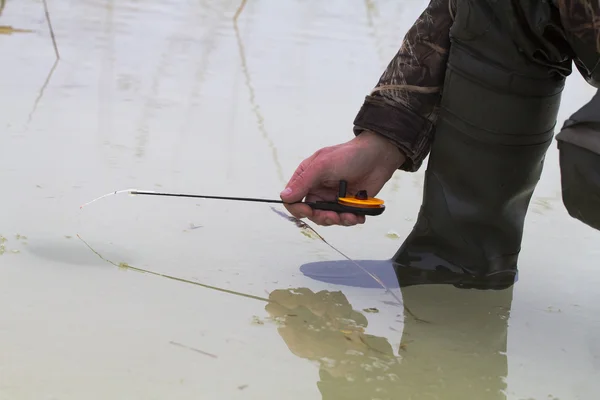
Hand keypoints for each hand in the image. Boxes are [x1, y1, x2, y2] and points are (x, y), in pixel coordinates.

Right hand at [280, 131, 404, 225]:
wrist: (379, 156)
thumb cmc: (349, 155)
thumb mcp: (323, 166)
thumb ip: (304, 182)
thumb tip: (284, 196)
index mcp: (307, 177)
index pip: (292, 199)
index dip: (298, 208)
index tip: (309, 210)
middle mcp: (318, 189)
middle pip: (310, 213)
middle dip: (322, 217)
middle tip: (334, 216)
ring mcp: (332, 197)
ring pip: (328, 218)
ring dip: (338, 220)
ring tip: (350, 216)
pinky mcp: (347, 203)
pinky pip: (344, 218)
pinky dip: (350, 219)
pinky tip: (358, 215)